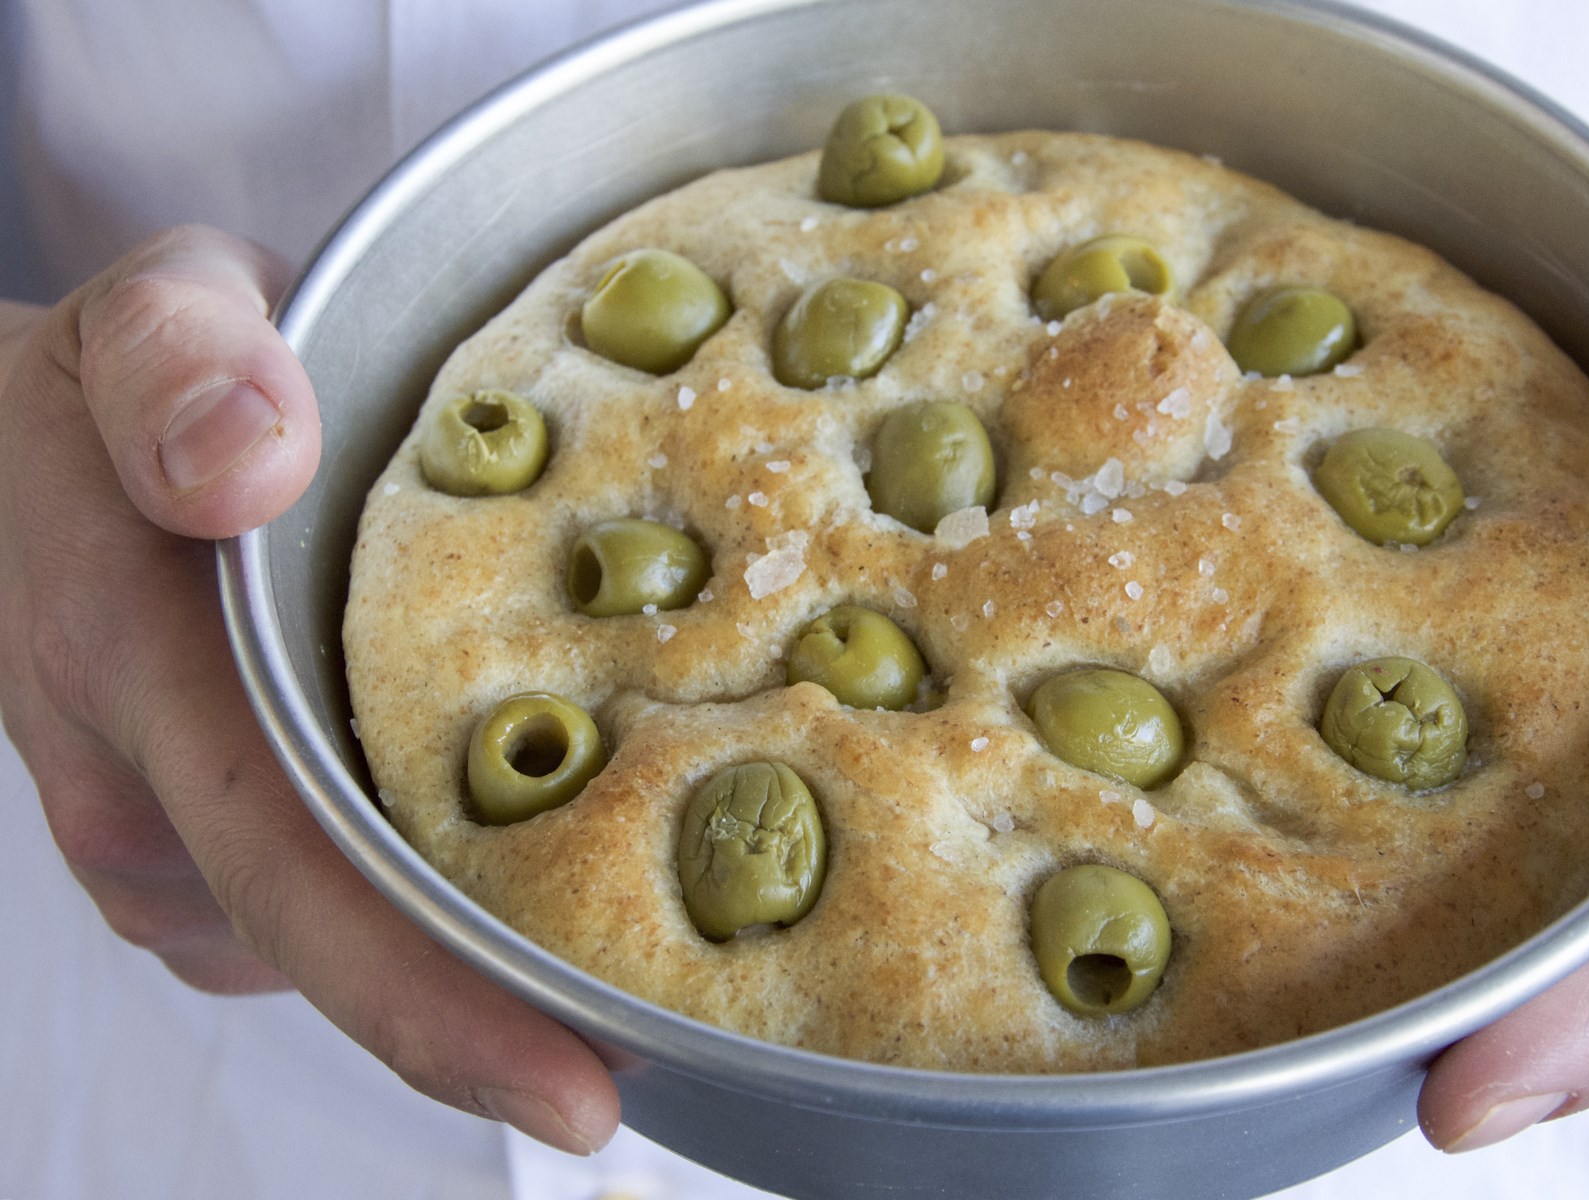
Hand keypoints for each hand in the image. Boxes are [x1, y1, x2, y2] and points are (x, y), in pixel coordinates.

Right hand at [0, 226, 618, 1154]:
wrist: (32, 444)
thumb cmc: (122, 382)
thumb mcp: (154, 314)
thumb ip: (185, 365)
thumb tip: (246, 462)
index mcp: (144, 681)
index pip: (297, 880)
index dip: (436, 1010)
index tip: (582, 1097)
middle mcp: (149, 804)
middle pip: (344, 954)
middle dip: (506, 1028)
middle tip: (685, 1046)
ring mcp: (170, 841)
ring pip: (343, 938)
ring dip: (477, 957)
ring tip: (642, 935)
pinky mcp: (209, 844)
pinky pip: (333, 899)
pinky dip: (431, 894)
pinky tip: (521, 850)